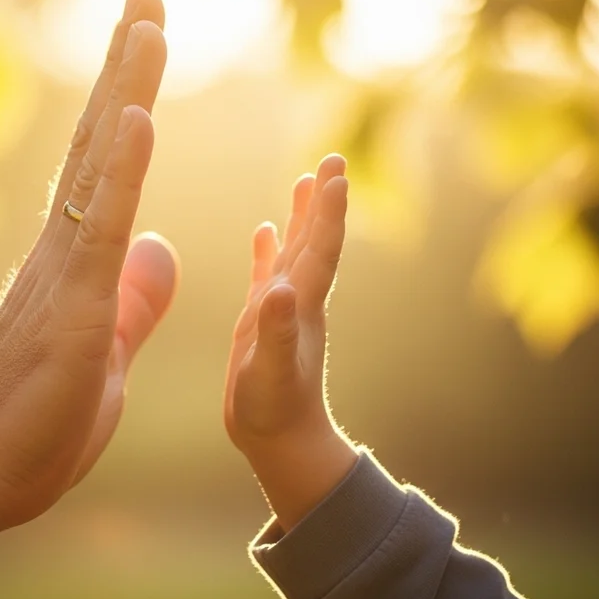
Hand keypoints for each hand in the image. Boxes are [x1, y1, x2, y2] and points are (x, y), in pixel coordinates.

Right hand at [0, 0, 174, 531]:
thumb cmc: (34, 422)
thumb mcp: (107, 347)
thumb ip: (135, 296)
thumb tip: (163, 244)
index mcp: (77, 258)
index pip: (108, 159)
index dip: (129, 95)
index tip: (144, 36)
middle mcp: (65, 248)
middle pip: (102, 137)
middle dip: (128, 62)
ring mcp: (65, 271)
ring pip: (101, 163)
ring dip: (128, 88)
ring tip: (148, 20)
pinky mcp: (73, 307)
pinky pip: (101, 225)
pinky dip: (122, 167)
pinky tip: (138, 113)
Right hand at [224, 155, 358, 530]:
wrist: (280, 441)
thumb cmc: (274, 412)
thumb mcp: (272, 372)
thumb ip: (275, 332)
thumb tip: (276, 291)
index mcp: (302, 306)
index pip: (320, 249)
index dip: (328, 211)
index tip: (335, 172)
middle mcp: (297, 300)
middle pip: (315, 239)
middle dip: (323, 199)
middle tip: (332, 157)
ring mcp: (281, 308)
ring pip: (294, 250)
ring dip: (301, 215)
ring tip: (305, 178)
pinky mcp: (262, 321)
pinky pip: (267, 272)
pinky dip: (268, 248)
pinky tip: (264, 228)